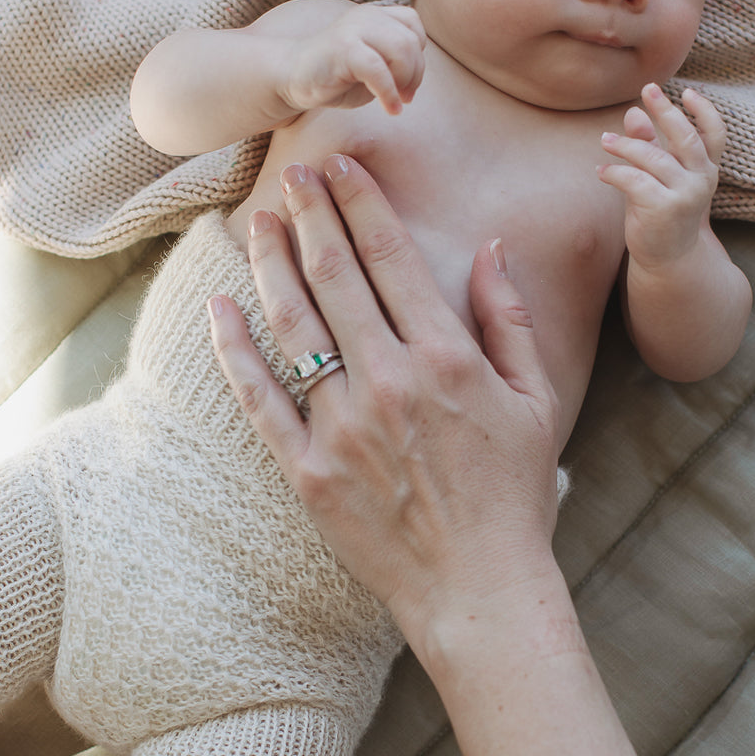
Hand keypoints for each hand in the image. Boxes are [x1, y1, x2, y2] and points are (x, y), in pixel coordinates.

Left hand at [209, 157, 561, 649]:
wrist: (479, 588)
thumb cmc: (514, 496)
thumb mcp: (536, 401)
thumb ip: (509, 320)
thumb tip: (492, 248)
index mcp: (446, 358)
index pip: (391, 256)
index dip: (361, 202)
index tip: (341, 166)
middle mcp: (388, 381)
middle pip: (335, 276)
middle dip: (311, 215)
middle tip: (292, 173)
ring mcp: (341, 426)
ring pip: (292, 325)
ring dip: (271, 264)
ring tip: (258, 221)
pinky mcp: (307, 470)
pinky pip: (259, 399)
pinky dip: (234, 350)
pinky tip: (219, 308)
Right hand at [285, 4, 426, 115]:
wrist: (290, 77)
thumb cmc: (334, 76)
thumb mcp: (373, 64)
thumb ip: (395, 59)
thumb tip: (419, 69)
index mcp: (374, 15)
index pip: (414, 24)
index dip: (418, 56)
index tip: (407, 83)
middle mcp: (366, 15)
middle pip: (412, 40)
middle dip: (416, 74)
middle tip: (405, 97)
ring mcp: (354, 28)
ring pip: (401, 49)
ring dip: (406, 81)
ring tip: (396, 102)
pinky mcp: (343, 48)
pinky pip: (378, 69)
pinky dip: (389, 93)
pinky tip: (390, 110)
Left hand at [599, 83, 724, 272]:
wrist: (668, 259)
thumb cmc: (661, 213)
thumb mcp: (658, 177)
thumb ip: (649, 145)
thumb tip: (633, 113)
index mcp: (706, 170)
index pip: (715, 134)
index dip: (705, 111)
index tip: (689, 91)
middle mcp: (702, 180)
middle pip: (687, 137)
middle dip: (666, 110)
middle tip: (647, 89)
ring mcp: (685, 195)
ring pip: (653, 158)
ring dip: (625, 146)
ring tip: (605, 140)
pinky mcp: (664, 209)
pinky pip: (635, 180)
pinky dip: (614, 172)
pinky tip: (601, 171)